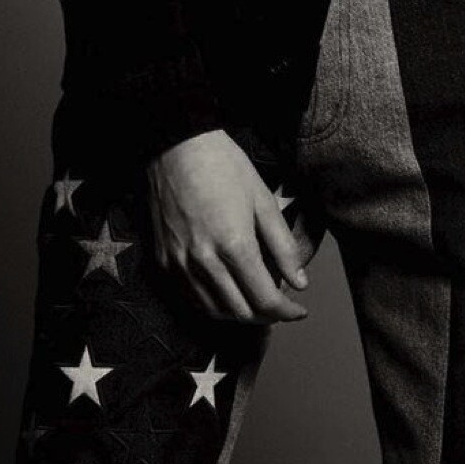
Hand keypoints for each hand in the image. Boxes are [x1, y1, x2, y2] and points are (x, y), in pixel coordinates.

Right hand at [147, 129, 310, 323]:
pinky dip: (214, 305)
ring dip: (241, 314)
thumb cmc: (224, 166)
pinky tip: (228, 292)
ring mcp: (179, 265)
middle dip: (267, 316)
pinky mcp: (163, 262)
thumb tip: (301, 282)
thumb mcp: (263, 200)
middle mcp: (204, 263)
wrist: (176, 147)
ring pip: (215, 312)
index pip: (265, 300)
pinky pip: (191, 299)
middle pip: (241, 313)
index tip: (300, 310)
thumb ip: (283, 245)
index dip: (287, 311)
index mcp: (234, 246)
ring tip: (257, 301)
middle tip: (282, 306)